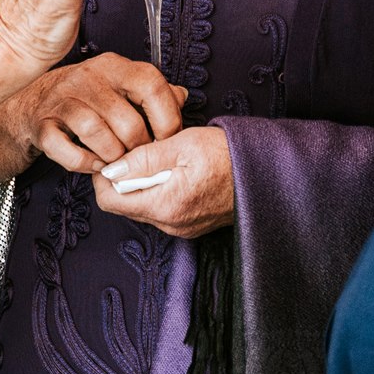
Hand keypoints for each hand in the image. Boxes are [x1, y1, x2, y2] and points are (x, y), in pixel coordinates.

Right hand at [15, 55, 187, 174]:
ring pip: (96, 134)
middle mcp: (89, 78)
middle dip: (138, 148)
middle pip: (126, 120)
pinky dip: (84, 163)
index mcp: (115, 66)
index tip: (169, 140)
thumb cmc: (88, 97)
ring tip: (118, 163)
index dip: (167, 118)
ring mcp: (62, 100)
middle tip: (140, 157)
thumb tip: (181, 97)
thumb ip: (154, 91)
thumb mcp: (122, 85)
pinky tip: (94, 165)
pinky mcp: (42, 124)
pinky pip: (66, 150)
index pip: (151, 85)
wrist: (34, 101)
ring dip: (112, 157)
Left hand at [92, 126, 234, 238]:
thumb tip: (111, 169)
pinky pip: (161, 209)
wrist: (269, 175)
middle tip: (139, 149)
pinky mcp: (190, 225)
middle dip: (124, 177)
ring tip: (161, 158)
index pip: (109, 200)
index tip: (113, 153)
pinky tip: (175, 171)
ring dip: (143, 182)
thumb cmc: (230, 156)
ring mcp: (181, 228)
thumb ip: (144, 159)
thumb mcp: (184, 145)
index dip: (104, 175)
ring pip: (142, 205)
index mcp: (166, 206)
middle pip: (124, 203)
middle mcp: (170, 225)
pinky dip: (159, 190)